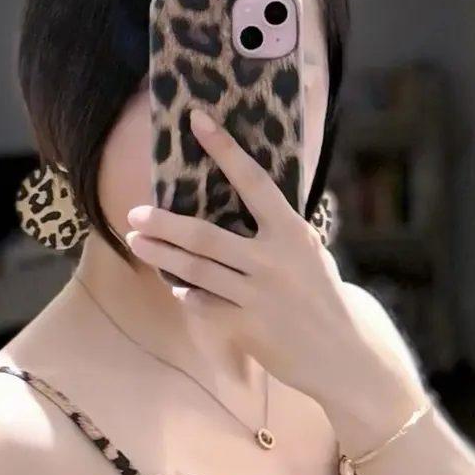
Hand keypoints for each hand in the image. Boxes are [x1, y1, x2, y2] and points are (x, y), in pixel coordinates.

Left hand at [125, 111, 421, 441]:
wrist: (339, 352)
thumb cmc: (321, 296)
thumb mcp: (309, 253)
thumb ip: (277, 231)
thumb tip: (243, 204)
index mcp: (291, 232)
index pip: (253, 181)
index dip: (224, 149)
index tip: (197, 121)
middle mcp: (272, 260)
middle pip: (204, 235)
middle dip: (164, 223)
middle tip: (135, 212)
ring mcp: (256, 295)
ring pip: (195, 270)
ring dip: (161, 255)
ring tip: (136, 241)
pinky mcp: (245, 326)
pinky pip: (204, 304)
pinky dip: (189, 295)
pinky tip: (178, 289)